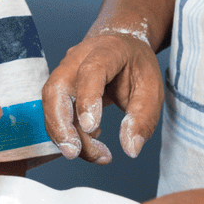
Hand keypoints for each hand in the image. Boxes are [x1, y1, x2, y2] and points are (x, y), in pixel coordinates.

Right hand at [41, 27, 162, 162]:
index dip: (87, 98)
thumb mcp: (152, 90)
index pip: (91, 71)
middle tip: (74, 153)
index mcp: (107, 50)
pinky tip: (91, 143)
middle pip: (57, 89)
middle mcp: (77, 58)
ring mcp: (64, 71)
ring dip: (65, 134)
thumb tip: (131, 149)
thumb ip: (143, 118)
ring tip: (96, 155)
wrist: (122, 48)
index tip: (91, 128)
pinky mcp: (59, 88)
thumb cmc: (136, 67)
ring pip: (51, 104)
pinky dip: (68, 133)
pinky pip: (55, 112)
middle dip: (61, 124)